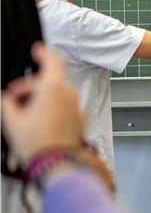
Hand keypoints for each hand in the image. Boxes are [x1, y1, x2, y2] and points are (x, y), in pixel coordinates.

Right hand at [1, 44, 84, 163]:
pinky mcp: (80, 119)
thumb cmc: (37, 142)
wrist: (57, 163)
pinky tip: (41, 122)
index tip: (37, 50)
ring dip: (42, 98)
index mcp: (53, 88)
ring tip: (26, 115)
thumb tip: (7, 99)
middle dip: (31, 87)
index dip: (43, 53)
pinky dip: (54, 109)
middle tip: (14, 100)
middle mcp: (69, 94)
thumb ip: (8, 103)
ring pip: (58, 94)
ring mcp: (77, 107)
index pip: (52, 61)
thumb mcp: (12, 120)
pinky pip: (65, 107)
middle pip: (49, 81)